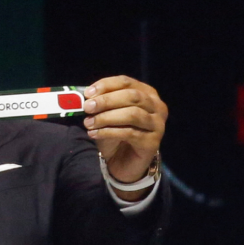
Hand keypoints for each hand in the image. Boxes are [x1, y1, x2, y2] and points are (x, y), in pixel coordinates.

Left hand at [82, 75, 167, 199]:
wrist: (124, 162)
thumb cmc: (116, 134)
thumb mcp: (107, 115)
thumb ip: (100, 104)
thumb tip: (86, 97)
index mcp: (146, 93)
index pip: (126, 82)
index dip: (106, 85)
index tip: (88, 93)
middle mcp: (156, 106)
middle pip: (132, 96)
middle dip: (107, 101)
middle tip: (87, 107)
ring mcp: (157, 124)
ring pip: (132, 114)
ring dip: (107, 117)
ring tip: (89, 123)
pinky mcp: (153, 141)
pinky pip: (129, 133)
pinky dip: (109, 132)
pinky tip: (94, 134)